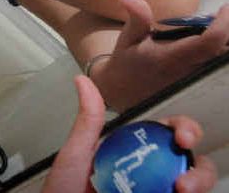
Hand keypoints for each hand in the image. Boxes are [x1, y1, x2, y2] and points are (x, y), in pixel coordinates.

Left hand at [43, 76, 217, 192]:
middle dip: (198, 168)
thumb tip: (84, 82)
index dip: (182, 129)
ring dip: (196, 184)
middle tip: (185, 180)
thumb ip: (87, 121)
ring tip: (180, 191)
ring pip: (192, 185)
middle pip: (188, 163)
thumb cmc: (64, 190)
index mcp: (133, 151)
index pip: (166, 135)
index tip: (181, 137)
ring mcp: (154, 190)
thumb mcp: (76, 154)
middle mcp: (149, 173)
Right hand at [89, 0, 228, 111]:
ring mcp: (197, 81)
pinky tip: (212, 43)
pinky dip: (220, 52)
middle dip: (227, 31)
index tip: (224, 9)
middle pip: (224, 52)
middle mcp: (189, 72)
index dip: (223, 24)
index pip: (209, 42)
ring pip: (223, 62)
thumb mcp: (128, 37)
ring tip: (216, 27)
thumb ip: (137, 17)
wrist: (126, 93)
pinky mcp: (201, 86)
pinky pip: (219, 68)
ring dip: (225, 42)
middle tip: (221, 16)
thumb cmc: (128, 62)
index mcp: (171, 58)